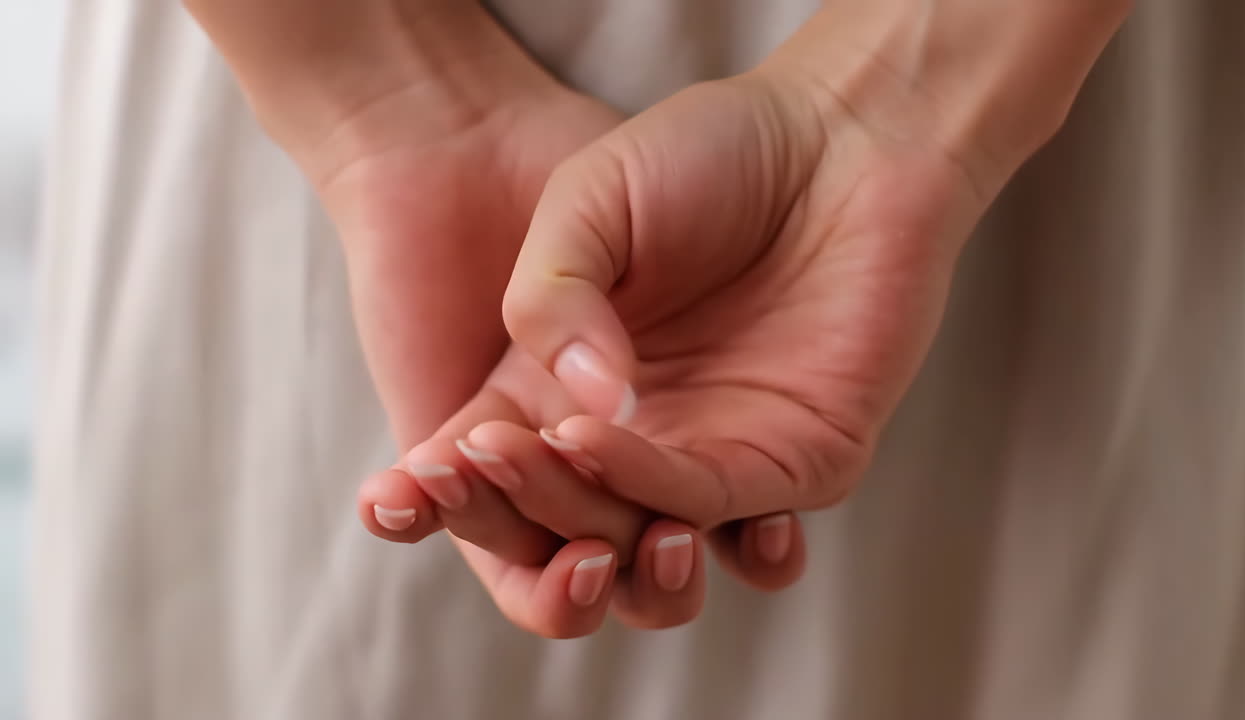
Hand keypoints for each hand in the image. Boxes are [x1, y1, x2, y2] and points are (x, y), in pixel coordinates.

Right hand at [480, 58, 1004, 573]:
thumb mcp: (585, 203)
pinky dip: (662, 496)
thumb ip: (550, 301)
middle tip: (487, 458)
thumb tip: (574, 412)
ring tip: (562, 466)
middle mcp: (629, 439)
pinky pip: (725, 513)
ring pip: (638, 559)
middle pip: (554, 536)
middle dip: (509, 517)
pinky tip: (621, 459)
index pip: (485, 481)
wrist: (831, 131)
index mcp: (560, 389)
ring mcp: (709, 455)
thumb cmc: (701, 154)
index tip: (390, 500)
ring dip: (586, 540)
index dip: (435, 501)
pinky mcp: (790, 461)